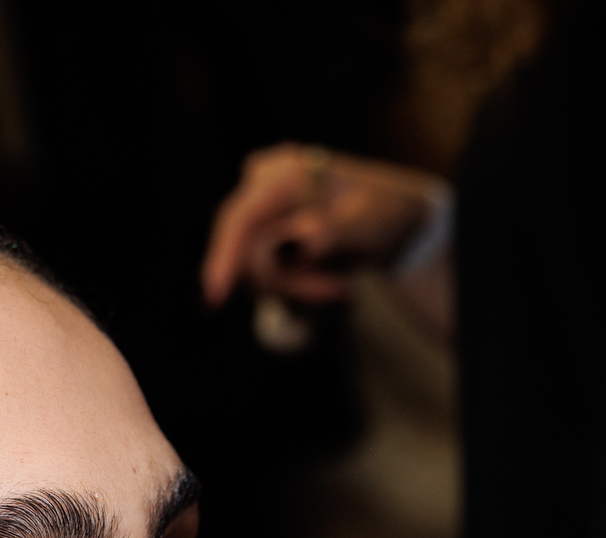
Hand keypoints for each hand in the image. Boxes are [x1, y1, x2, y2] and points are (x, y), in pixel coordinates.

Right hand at [200, 144, 445, 308]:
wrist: (391, 217)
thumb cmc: (383, 214)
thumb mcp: (367, 225)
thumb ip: (330, 234)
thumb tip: (293, 245)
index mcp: (285, 172)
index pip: (242, 218)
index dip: (224, 257)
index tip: (214, 297)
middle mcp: (261, 184)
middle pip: (247, 253)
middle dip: (291, 284)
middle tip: (340, 293)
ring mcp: (259, 209)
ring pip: (256, 272)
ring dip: (299, 290)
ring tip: (340, 287)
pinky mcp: (261, 234)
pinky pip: (264, 276)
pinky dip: (297, 288)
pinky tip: (328, 282)